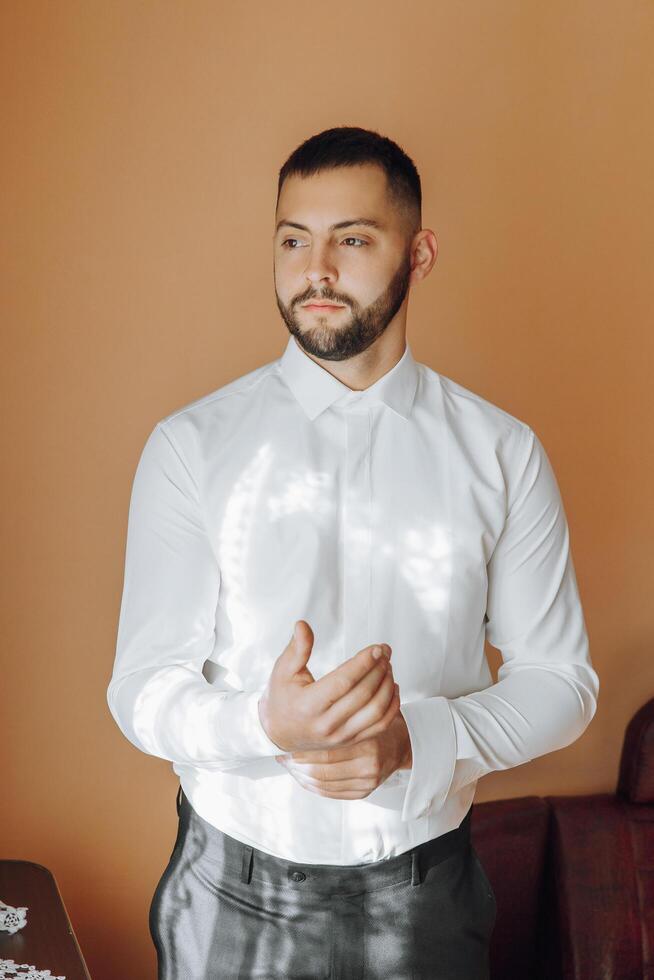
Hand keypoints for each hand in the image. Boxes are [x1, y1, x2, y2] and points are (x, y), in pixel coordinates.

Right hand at [257, 621, 399, 752]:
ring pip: (376, 711)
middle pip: (363, 694)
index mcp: (308, 705)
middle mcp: (326, 724)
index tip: (377, 648)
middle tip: (385, 651)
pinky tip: (391, 687)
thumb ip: (297, 648)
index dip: (363, 663)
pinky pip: (380, 725)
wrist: (279, 734)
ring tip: (387, 666)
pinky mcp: (351, 741)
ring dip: (387, 685)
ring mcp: (340, 736)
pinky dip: (392, 706)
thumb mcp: (283, 670)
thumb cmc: (282, 698)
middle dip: (379, 669)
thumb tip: (302, 625)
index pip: (343, 682)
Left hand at [274, 711, 412, 799]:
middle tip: (282, 757)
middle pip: (322, 770)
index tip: (286, 744)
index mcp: (367, 742)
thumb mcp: (360, 710)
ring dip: (302, 776)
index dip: (303, 749)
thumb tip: (300, 716)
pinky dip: (313, 786)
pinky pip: (332, 793)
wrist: (399, 742)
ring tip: (289, 766)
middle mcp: (369, 765)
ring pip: (324, 783)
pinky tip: (302, 777)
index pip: (327, 751)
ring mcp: (368, 781)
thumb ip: (338, 712)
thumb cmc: (373, 722)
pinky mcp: (365, 792)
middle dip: (298, 765)